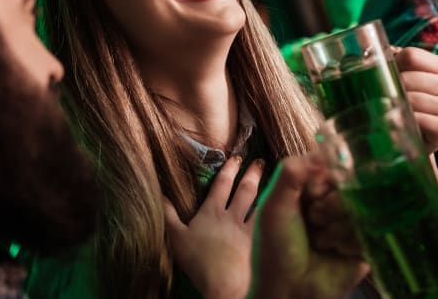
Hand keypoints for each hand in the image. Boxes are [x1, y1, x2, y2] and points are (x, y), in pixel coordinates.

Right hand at [164, 156, 263, 298]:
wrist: (224, 282)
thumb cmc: (198, 260)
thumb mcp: (176, 236)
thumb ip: (168, 214)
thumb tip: (160, 193)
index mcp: (212, 211)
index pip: (222, 184)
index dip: (229, 168)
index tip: (236, 156)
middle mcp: (232, 216)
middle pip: (244, 190)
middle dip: (251, 173)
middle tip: (258, 161)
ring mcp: (247, 229)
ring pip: (258, 204)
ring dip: (264, 190)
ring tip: (272, 180)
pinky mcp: (258, 243)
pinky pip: (265, 224)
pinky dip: (271, 213)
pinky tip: (277, 209)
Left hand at [251, 153, 369, 298]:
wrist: (287, 291)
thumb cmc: (275, 248)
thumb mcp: (274, 204)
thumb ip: (291, 171)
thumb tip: (323, 152)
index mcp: (312, 186)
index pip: (332, 164)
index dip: (324, 178)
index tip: (311, 193)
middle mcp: (334, 200)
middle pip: (351, 184)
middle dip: (329, 206)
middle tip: (313, 221)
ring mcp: (351, 221)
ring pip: (362, 207)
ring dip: (337, 227)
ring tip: (320, 241)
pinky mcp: (366, 243)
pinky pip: (370, 230)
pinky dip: (349, 241)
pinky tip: (335, 252)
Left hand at [394, 47, 437, 152]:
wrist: (419, 137)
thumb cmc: (408, 100)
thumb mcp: (402, 74)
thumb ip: (386, 55)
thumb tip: (362, 32)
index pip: (411, 55)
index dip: (392, 65)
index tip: (386, 76)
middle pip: (409, 78)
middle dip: (392, 87)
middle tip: (385, 97)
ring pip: (413, 99)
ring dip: (396, 106)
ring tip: (390, 110)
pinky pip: (419, 120)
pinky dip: (404, 122)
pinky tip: (399, 123)